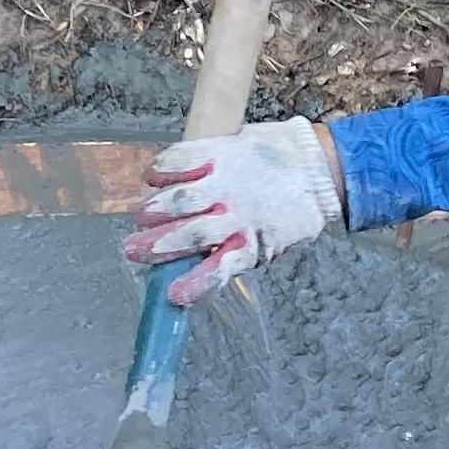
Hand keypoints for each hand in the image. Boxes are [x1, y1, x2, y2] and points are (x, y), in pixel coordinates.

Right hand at [123, 120, 344, 307]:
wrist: (315, 167)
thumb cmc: (289, 210)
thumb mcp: (271, 243)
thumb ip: (238, 254)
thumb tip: (195, 270)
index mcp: (252, 246)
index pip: (219, 271)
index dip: (195, 284)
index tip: (173, 295)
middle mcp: (237, 216)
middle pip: (191, 235)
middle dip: (157, 246)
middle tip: (133, 251)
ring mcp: (227, 183)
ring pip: (183, 200)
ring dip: (156, 209)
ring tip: (143, 214)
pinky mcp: (222, 153)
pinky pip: (183, 160)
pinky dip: (162, 170)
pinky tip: (150, 177)